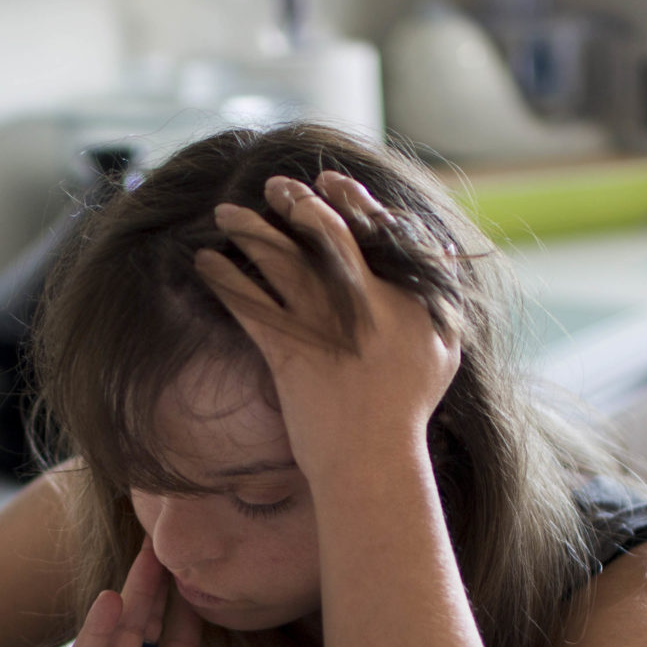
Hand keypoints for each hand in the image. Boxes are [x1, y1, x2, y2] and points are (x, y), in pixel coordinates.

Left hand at [195, 171, 461, 482]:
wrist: (372, 463)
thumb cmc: (406, 412)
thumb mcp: (442, 353)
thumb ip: (440, 305)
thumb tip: (441, 258)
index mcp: (407, 296)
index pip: (378, 228)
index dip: (350, 199)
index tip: (326, 183)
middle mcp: (365, 302)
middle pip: (325, 232)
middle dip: (295, 202)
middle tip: (272, 188)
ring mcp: (325, 326)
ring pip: (280, 260)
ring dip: (249, 231)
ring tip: (225, 214)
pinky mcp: (288, 351)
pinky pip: (249, 303)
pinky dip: (224, 279)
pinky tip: (204, 264)